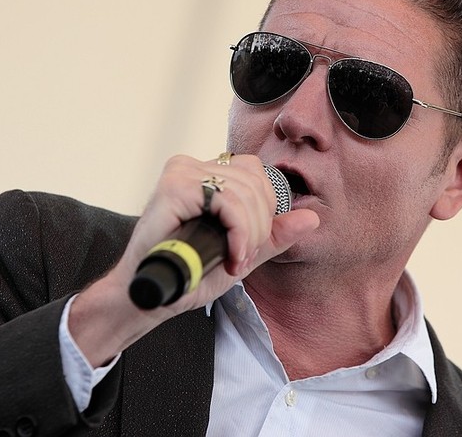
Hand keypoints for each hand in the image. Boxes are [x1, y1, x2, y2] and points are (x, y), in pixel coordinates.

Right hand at [67, 154, 317, 366]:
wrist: (149, 296)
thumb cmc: (188, 274)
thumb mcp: (241, 253)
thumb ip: (274, 236)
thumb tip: (313, 218)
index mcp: (205, 173)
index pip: (257, 173)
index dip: (265, 212)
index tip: (249, 249)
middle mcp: (191, 165)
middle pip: (256, 182)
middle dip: (260, 228)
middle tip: (242, 258)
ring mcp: (181, 173)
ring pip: (245, 192)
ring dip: (250, 235)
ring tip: (235, 260)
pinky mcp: (174, 187)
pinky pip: (228, 202)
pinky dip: (239, 233)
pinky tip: (231, 256)